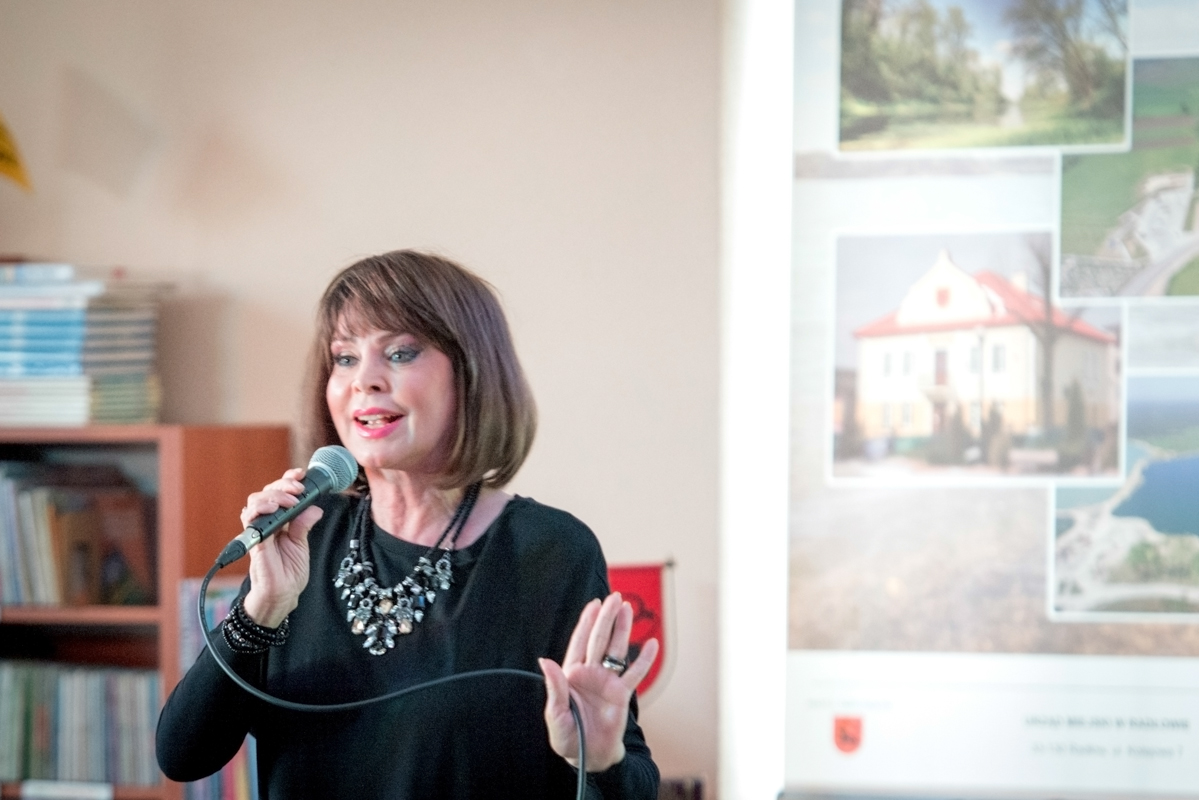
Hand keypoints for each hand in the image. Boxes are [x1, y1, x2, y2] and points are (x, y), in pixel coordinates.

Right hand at [239, 468, 324, 627]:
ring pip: (256, 500)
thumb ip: (304, 524)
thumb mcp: (301, 544)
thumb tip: (315, 508)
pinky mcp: (254, 539)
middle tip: (298, 488)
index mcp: (280, 520)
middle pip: (267, 492)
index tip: (302, 473)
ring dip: (274, 494)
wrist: (283, 594)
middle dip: (283, 484)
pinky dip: (260, 509)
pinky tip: (273, 508)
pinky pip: (249, 518)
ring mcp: (258, 529)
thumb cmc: (290, 571)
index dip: (288, 480)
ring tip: (290, 500)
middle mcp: (267, 521)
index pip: (280, 492)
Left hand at [539, 593, 658, 771]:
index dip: (587, 622)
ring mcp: (608, 682)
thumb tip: (545, 661)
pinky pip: (635, 674)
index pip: (580, 642)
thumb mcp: (556, 715)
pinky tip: (652, 644)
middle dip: (607, 618)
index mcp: (572, 674)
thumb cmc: (569, 737)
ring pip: (617, 650)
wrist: (589, 757)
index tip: (594, 603)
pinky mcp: (622, 695)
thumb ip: (554, 688)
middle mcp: (591, 673)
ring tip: (628, 609)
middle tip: (615, 597)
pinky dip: (644, 660)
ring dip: (623, 630)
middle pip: (600, 640)